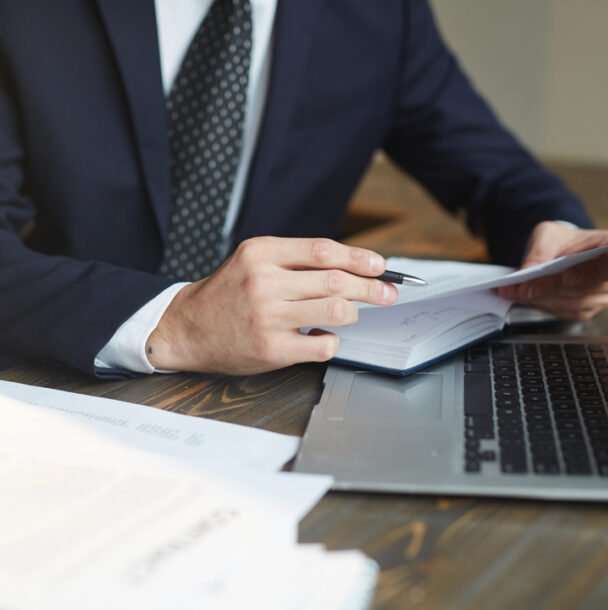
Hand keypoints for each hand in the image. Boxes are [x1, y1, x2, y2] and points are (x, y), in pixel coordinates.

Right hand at [146, 237, 397, 373]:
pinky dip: (332, 340)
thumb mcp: (253, 262)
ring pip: (336, 311)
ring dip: (353, 313)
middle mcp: (263, 282)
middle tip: (388, 293)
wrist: (188, 328)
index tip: (379, 266)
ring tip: (350, 314)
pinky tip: (324, 335)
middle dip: (372, 288)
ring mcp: (267, 317)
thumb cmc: (228, 293)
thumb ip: (295, 260)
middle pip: (336, 281)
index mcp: (261, 253)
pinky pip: (323, 344)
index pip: (323, 250)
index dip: (359, 257)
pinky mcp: (271, 349)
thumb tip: (351, 267)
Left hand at [497, 221, 607, 319]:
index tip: (568, 278)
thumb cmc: (563, 240)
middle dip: (550, 288)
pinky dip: (541, 304)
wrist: (565, 253)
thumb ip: (541, 250)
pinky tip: (523, 297)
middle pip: (586, 288)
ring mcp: (604, 296)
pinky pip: (564, 311)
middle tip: (523, 288)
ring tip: (514, 291)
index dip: (592, 273)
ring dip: (541, 298)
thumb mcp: (549, 235)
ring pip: (572, 302)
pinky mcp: (587, 310)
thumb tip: (529, 269)